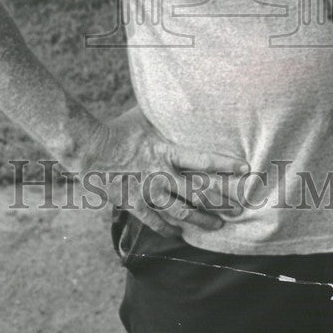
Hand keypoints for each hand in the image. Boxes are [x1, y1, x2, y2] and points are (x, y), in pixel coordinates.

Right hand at [81, 106, 249, 236]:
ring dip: (201, 221)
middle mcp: (161, 174)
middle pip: (198, 192)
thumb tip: (177, 98)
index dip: (225, 165)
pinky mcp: (133, 204)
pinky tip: (179, 234)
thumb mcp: (143, 117)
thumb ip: (162, 115)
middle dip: (221, 201)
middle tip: (239, 208)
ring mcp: (148, 191)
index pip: (203, 159)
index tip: (244, 168)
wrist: (88, 149)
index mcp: (166, 151)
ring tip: (217, 226)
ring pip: (181, 212)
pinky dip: (168, 229)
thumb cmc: (118, 129)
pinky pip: (155, 222)